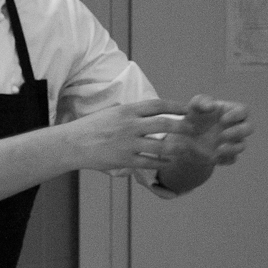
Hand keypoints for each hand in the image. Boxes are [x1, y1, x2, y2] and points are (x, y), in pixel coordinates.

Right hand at [66, 98, 196, 172]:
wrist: (73, 144)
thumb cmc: (92, 126)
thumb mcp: (112, 112)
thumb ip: (131, 112)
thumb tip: (149, 111)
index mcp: (128, 111)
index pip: (157, 105)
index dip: (176, 106)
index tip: (188, 108)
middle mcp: (130, 125)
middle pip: (164, 124)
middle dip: (182, 127)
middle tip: (194, 129)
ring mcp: (128, 144)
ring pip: (160, 146)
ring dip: (176, 148)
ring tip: (186, 149)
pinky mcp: (125, 160)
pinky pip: (149, 162)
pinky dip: (162, 162)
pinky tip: (169, 162)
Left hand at [156, 95, 252, 169]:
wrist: (186, 138)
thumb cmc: (195, 117)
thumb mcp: (194, 106)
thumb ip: (201, 102)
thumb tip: (212, 106)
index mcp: (231, 112)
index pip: (244, 111)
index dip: (237, 115)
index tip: (223, 119)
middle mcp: (235, 127)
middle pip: (249, 128)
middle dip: (239, 132)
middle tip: (223, 135)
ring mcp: (233, 142)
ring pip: (242, 146)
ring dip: (232, 148)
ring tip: (218, 149)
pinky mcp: (227, 155)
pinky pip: (232, 159)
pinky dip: (225, 159)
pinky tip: (214, 157)